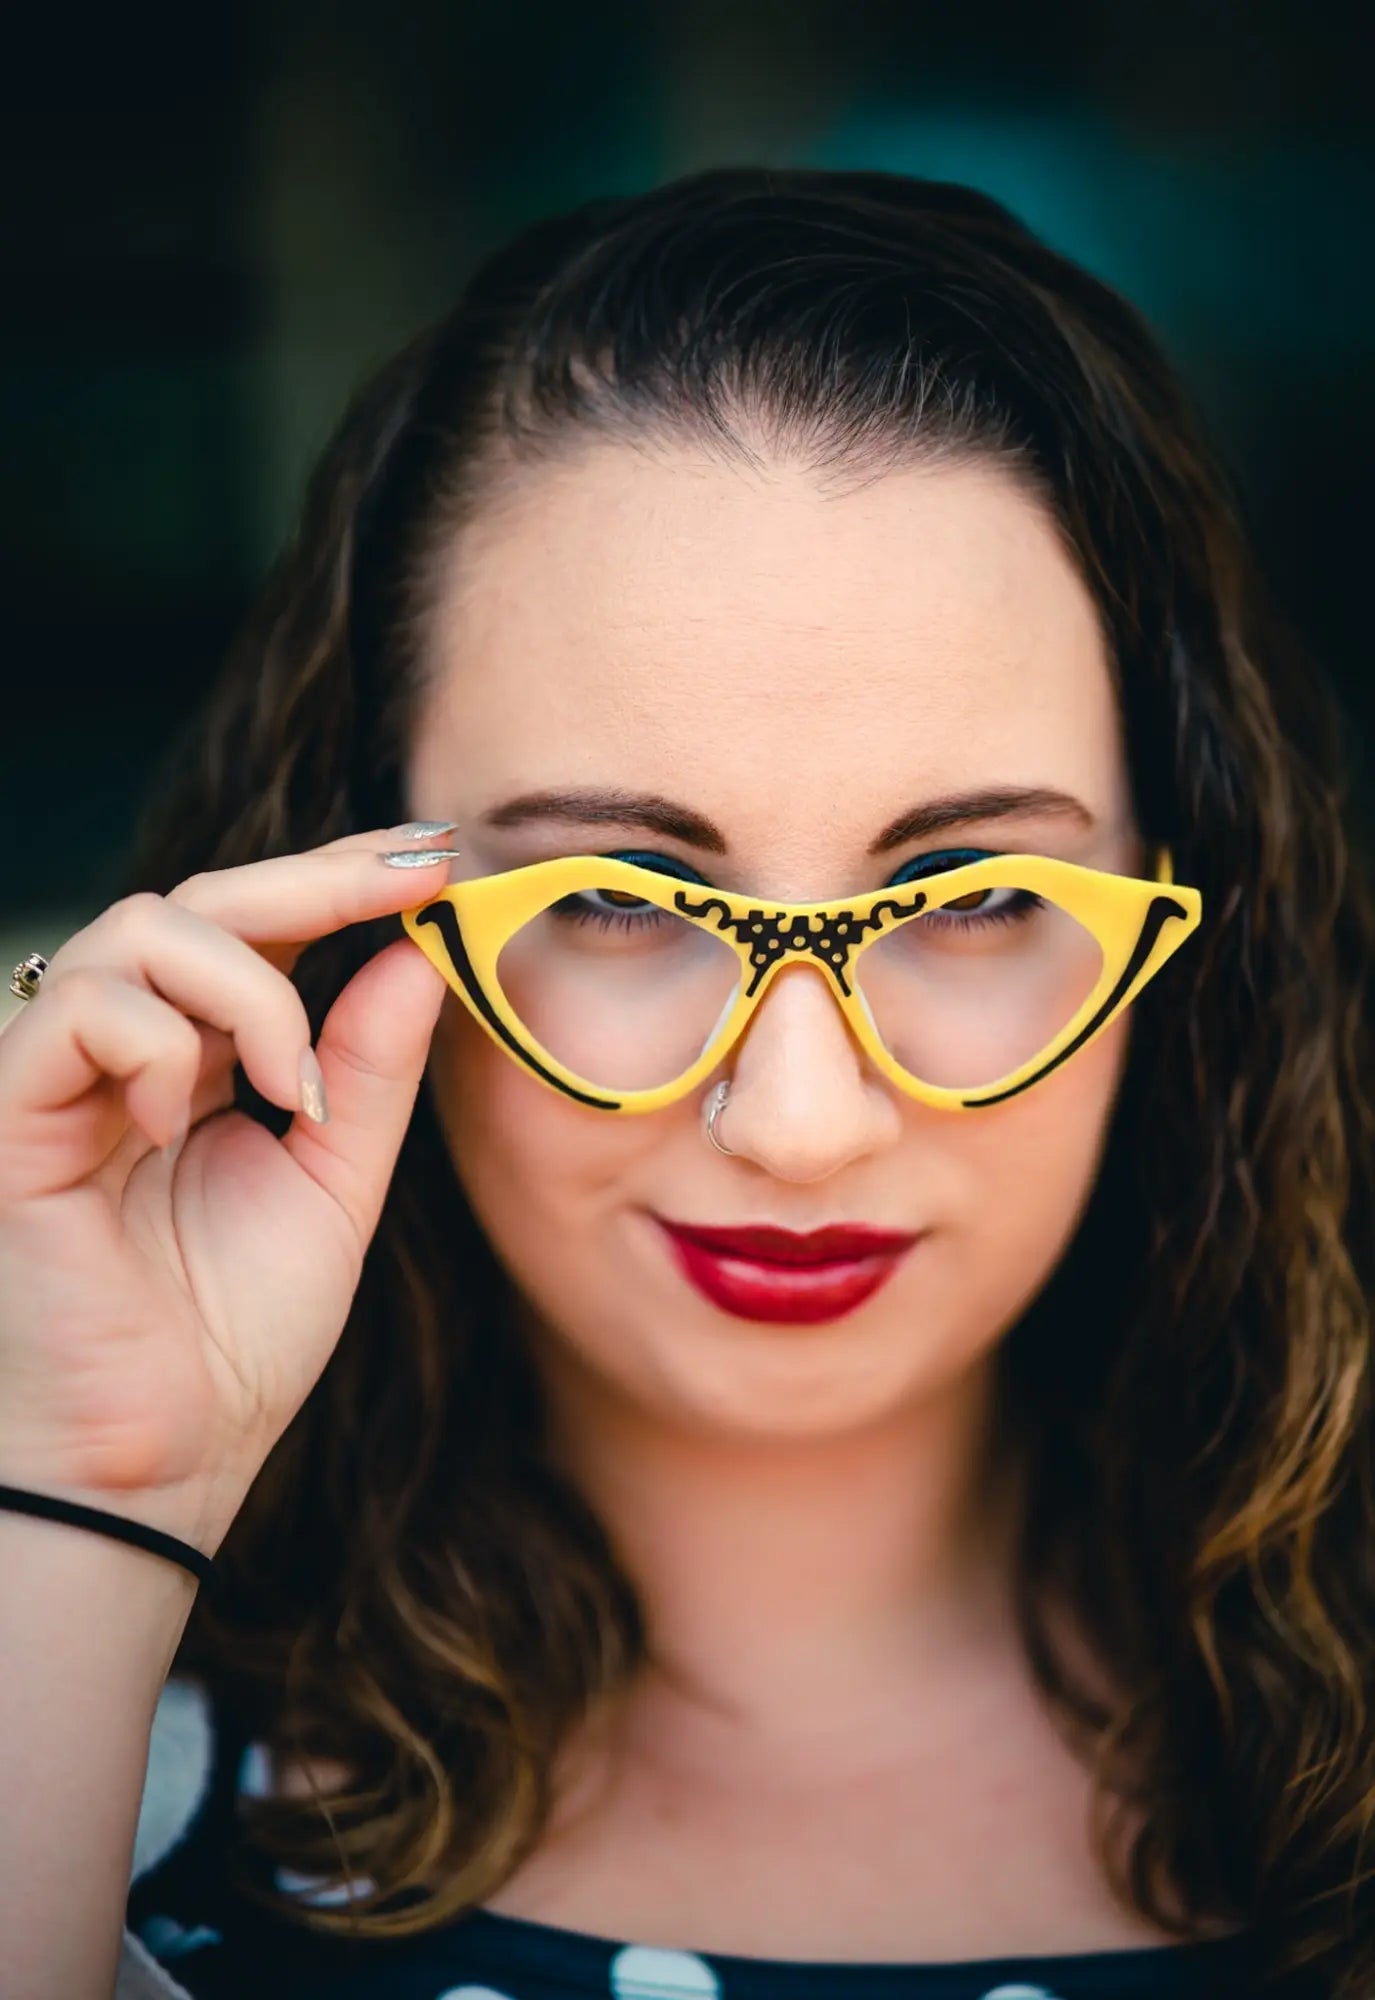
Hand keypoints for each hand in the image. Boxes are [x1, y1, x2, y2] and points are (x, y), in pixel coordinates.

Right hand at [0, 826, 455, 1553]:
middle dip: (316, 877)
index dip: (341, 880)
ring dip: (246, 989)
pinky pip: (81, 1009)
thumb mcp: (334, 1188)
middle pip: (201, 901)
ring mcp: (62, 1075)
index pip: (261, 935)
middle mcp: (127, 1052)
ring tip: (290, 1087)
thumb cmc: (235, 1340)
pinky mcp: (9, 1112)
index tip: (435, 855)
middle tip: (412, 871)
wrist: (159, 1460)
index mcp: (202, 1063)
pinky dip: (158, 1046)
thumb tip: (417, 956)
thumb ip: (369, 1073)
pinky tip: (183, 1128)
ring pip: (138, 929)